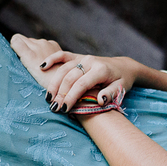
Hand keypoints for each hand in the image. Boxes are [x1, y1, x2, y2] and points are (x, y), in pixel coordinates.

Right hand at [9, 34, 138, 112]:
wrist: (124, 66)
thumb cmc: (122, 80)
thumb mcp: (121, 88)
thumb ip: (110, 94)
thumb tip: (100, 101)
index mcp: (101, 70)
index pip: (81, 84)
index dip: (71, 97)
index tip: (64, 109)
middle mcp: (90, 61)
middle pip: (70, 77)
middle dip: (60, 94)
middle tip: (54, 108)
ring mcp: (83, 57)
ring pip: (63, 69)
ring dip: (54, 83)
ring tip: (48, 98)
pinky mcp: (78, 56)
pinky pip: (62, 55)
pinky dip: (51, 59)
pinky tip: (41, 67)